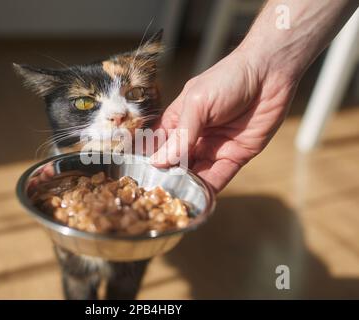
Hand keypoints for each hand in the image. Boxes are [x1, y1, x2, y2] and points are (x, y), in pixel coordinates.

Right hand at [152, 49, 297, 192]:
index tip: (140, 179)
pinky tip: (199, 200)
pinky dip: (209, 189)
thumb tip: (158, 162)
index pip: (158, 145)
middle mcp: (194, 137)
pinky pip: (220, 176)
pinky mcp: (236, 156)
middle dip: (168, 179)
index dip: (149, 161)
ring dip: (187, 187)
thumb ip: (181, 134)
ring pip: (196, 173)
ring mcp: (214, 148)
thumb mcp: (198, 103)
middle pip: (176, 163)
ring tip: (176, 203)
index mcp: (178, 120)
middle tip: (157, 198)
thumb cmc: (228, 79)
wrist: (270, 73)